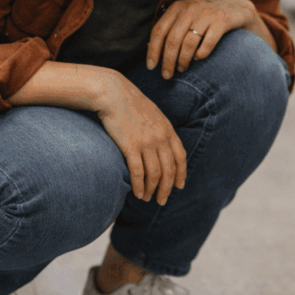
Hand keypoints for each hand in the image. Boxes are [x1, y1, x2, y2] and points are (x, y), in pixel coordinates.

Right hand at [97, 74, 187, 204]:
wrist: (113, 94)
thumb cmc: (131, 104)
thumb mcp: (153, 114)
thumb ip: (161, 130)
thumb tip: (162, 146)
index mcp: (168, 130)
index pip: (180, 157)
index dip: (181, 174)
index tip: (179, 186)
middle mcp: (160, 138)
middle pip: (169, 170)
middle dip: (166, 189)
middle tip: (161, 201)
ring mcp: (146, 142)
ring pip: (154, 174)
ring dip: (152, 190)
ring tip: (147, 198)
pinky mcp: (130, 146)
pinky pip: (138, 172)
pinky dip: (139, 186)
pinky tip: (138, 193)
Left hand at [147, 0, 258, 79]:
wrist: (234, 4)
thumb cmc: (204, 14)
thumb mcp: (186, 14)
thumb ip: (170, 26)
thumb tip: (150, 47)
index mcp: (178, 7)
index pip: (159, 30)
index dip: (153, 50)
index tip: (150, 67)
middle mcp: (191, 9)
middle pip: (173, 39)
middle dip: (168, 61)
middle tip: (167, 75)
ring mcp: (207, 14)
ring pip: (189, 43)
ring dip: (183, 60)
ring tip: (182, 69)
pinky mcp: (222, 21)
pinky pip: (208, 43)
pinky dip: (201, 54)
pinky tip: (198, 58)